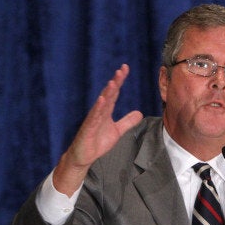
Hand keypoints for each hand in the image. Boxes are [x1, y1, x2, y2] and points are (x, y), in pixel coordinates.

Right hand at [53, 64, 142, 194]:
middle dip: (115, 82)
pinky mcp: (88, 129)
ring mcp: (92, 120)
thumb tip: (139, 113)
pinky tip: (102, 100)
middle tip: (122, 70)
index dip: (119, 81)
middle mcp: (99, 112)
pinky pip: (93, 118)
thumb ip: (127, 121)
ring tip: (113, 82)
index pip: (114, 93)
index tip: (125, 68)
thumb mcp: (117, 131)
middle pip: (108, 94)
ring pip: (101, 104)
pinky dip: (98, 108)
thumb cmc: (97, 142)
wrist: (84, 156)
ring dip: (107, 93)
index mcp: (106, 111)